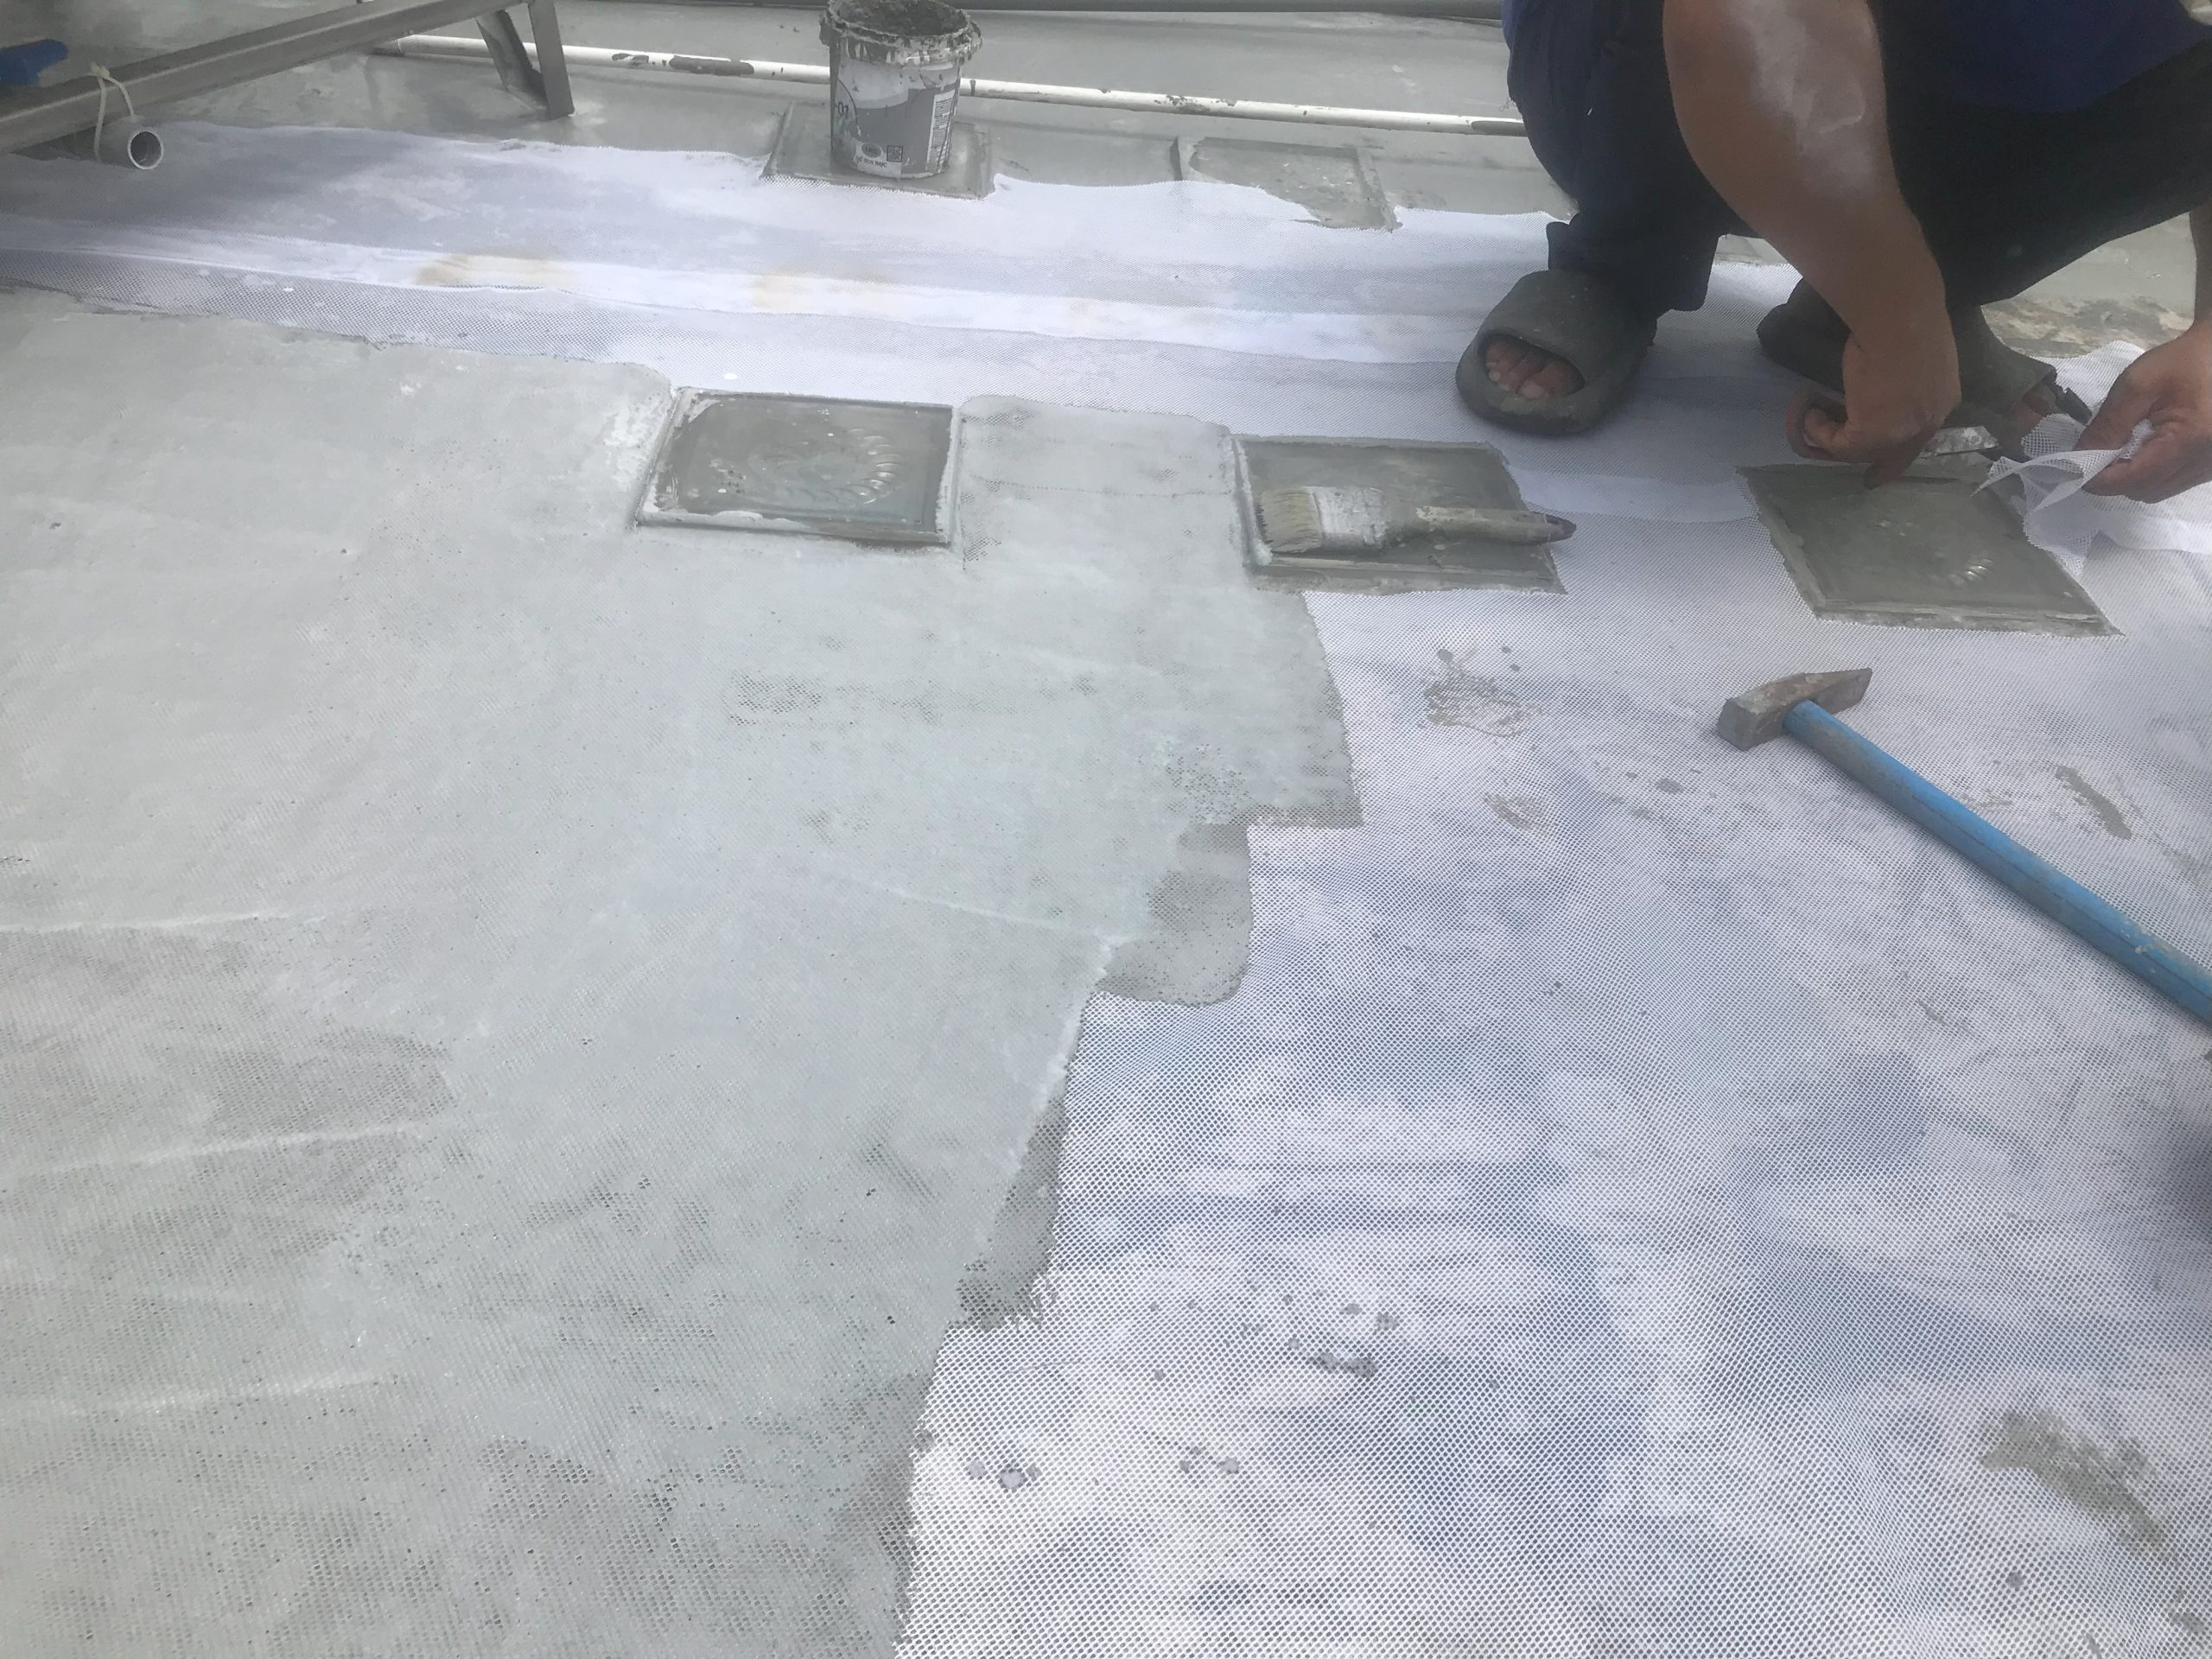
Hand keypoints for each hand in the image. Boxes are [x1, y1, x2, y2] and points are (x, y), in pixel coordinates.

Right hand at [1787, 327, 1962, 485]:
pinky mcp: (1872, 435)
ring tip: (1817, 419)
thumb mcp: (1914, 353)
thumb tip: (1882, 382)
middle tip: (1870, 480)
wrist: (1898, 318)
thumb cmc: (1906, 320)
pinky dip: (1820, 432)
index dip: (1904, 449)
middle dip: (1881, 467)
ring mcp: (1901, 432)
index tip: (1891, 462)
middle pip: (1898, 455)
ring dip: (1837, 439)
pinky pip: (1839, 445)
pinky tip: (1811, 415)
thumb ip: (1905, 377)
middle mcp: (1926, 422)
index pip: (1922, 435)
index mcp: (1941, 400)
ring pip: (1865, 451)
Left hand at [2078, 326, 2211, 502]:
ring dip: (2132, 476)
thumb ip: (2107, 425)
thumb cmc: (2180, 363)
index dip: (2098, 478)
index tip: (2074, 465)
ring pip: (2155, 492)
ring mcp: (2208, 467)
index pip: (2133, 479)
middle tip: (2100, 450)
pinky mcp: (2208, 466)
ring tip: (2126, 445)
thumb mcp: (2136, 385)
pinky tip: (2146, 448)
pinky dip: (2150, 473)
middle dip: (2114, 476)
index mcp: (2189, 440)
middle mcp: (2204, 462)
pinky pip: (2170, 484)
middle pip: (2142, 490)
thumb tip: (2079, 459)